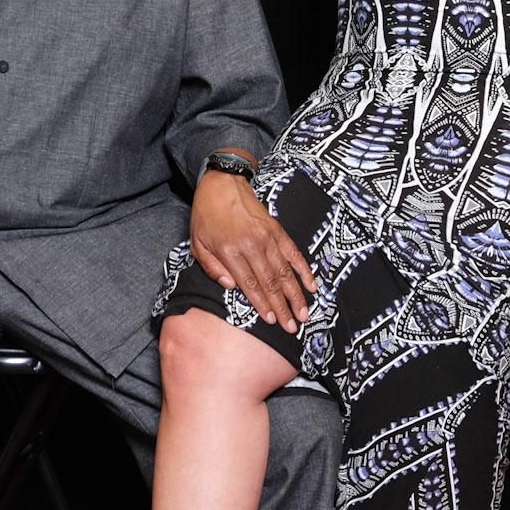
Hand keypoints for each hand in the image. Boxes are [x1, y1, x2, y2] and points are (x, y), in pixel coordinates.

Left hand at [189, 169, 316, 331]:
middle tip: (292, 326)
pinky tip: (311, 285)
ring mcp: (267, 237)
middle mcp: (252, 245)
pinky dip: (304, 270)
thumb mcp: (197, 244)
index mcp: (230, 251)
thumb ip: (212, 269)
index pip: (249, 285)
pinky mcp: (277, 230)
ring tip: (304, 313)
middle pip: (271, 282)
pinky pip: (294, 253)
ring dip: (296, 295)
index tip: (271, 321)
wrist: (223, 183)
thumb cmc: (206, 216)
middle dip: (283, 307)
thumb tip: (230, 288)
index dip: (262, 305)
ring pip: (285, 271)